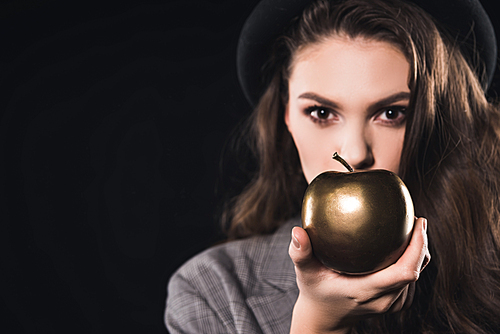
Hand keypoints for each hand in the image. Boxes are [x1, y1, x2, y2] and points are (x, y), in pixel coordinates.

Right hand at [289, 217, 429, 333]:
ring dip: (419, 251)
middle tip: (415, 218)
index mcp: (366, 291)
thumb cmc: (315, 292)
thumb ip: (300, 253)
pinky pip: (411, 279)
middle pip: (416, 271)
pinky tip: (404, 243)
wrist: (324, 319)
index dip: (416, 248)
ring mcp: (391, 304)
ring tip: (411, 227)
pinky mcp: (395, 303)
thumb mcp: (304, 273)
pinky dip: (412, 260)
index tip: (416, 223)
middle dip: (421, 243)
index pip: (404, 272)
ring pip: (417, 275)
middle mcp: (384, 300)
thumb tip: (298, 230)